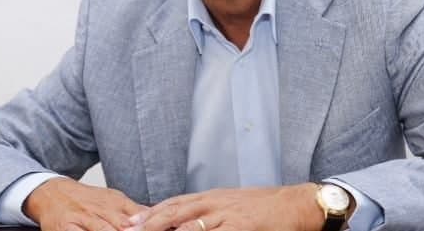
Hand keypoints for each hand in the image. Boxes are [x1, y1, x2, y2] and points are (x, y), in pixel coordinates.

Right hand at [24, 178, 147, 230]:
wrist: (53, 194)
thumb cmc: (86, 200)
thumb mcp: (112, 199)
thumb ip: (134, 210)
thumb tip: (157, 217)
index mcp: (116, 202)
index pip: (138, 215)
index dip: (149, 225)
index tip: (161, 229)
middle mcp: (101, 209)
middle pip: (123, 225)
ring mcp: (83, 219)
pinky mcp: (66, 229)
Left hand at [127, 183, 323, 230]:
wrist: (295, 204)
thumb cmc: (266, 207)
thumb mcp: (235, 205)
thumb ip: (214, 212)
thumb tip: (193, 222)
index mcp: (213, 196)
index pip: (176, 202)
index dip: (153, 212)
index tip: (133, 221)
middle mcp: (215, 202)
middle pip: (175, 211)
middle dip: (150, 222)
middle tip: (128, 230)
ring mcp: (226, 214)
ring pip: (188, 224)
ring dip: (166, 230)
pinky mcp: (239, 226)